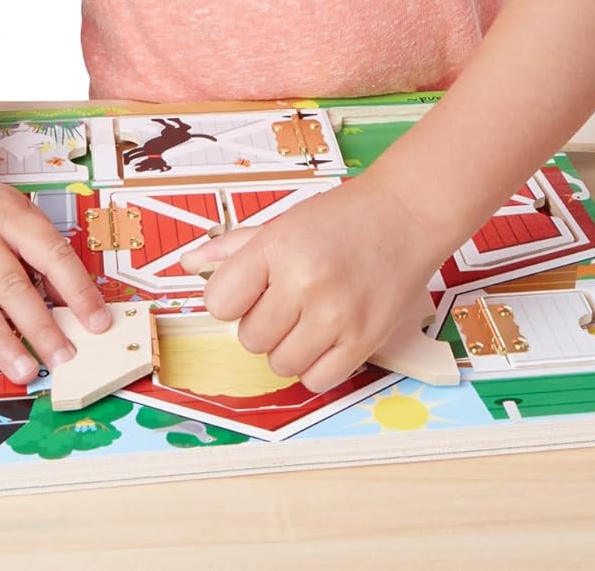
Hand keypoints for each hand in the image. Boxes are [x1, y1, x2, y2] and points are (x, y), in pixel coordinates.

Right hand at [0, 170, 109, 383]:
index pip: (50, 253)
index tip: (97, 321)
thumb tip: (72, 303)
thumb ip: (39, 253)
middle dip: (39, 325)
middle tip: (62, 356)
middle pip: (10, 283)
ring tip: (23, 369)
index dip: (76, 289)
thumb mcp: (16, 213)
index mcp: (8, 213)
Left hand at [179, 175, 439, 393]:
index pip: (219, 303)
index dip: (232, 299)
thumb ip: (233, 247)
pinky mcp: (364, 340)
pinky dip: (317, 365)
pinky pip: (317, 380)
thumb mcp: (284, 221)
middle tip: (290, 299)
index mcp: (277, 247)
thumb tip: (188, 265)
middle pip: (249, 339)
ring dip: (289, 347)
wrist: (406, 214)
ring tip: (311, 316)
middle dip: (263, 323)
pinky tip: (328, 336)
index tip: (252, 290)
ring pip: (280, 364)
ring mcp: (336, 315)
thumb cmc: (342, 217)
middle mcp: (304, 282)